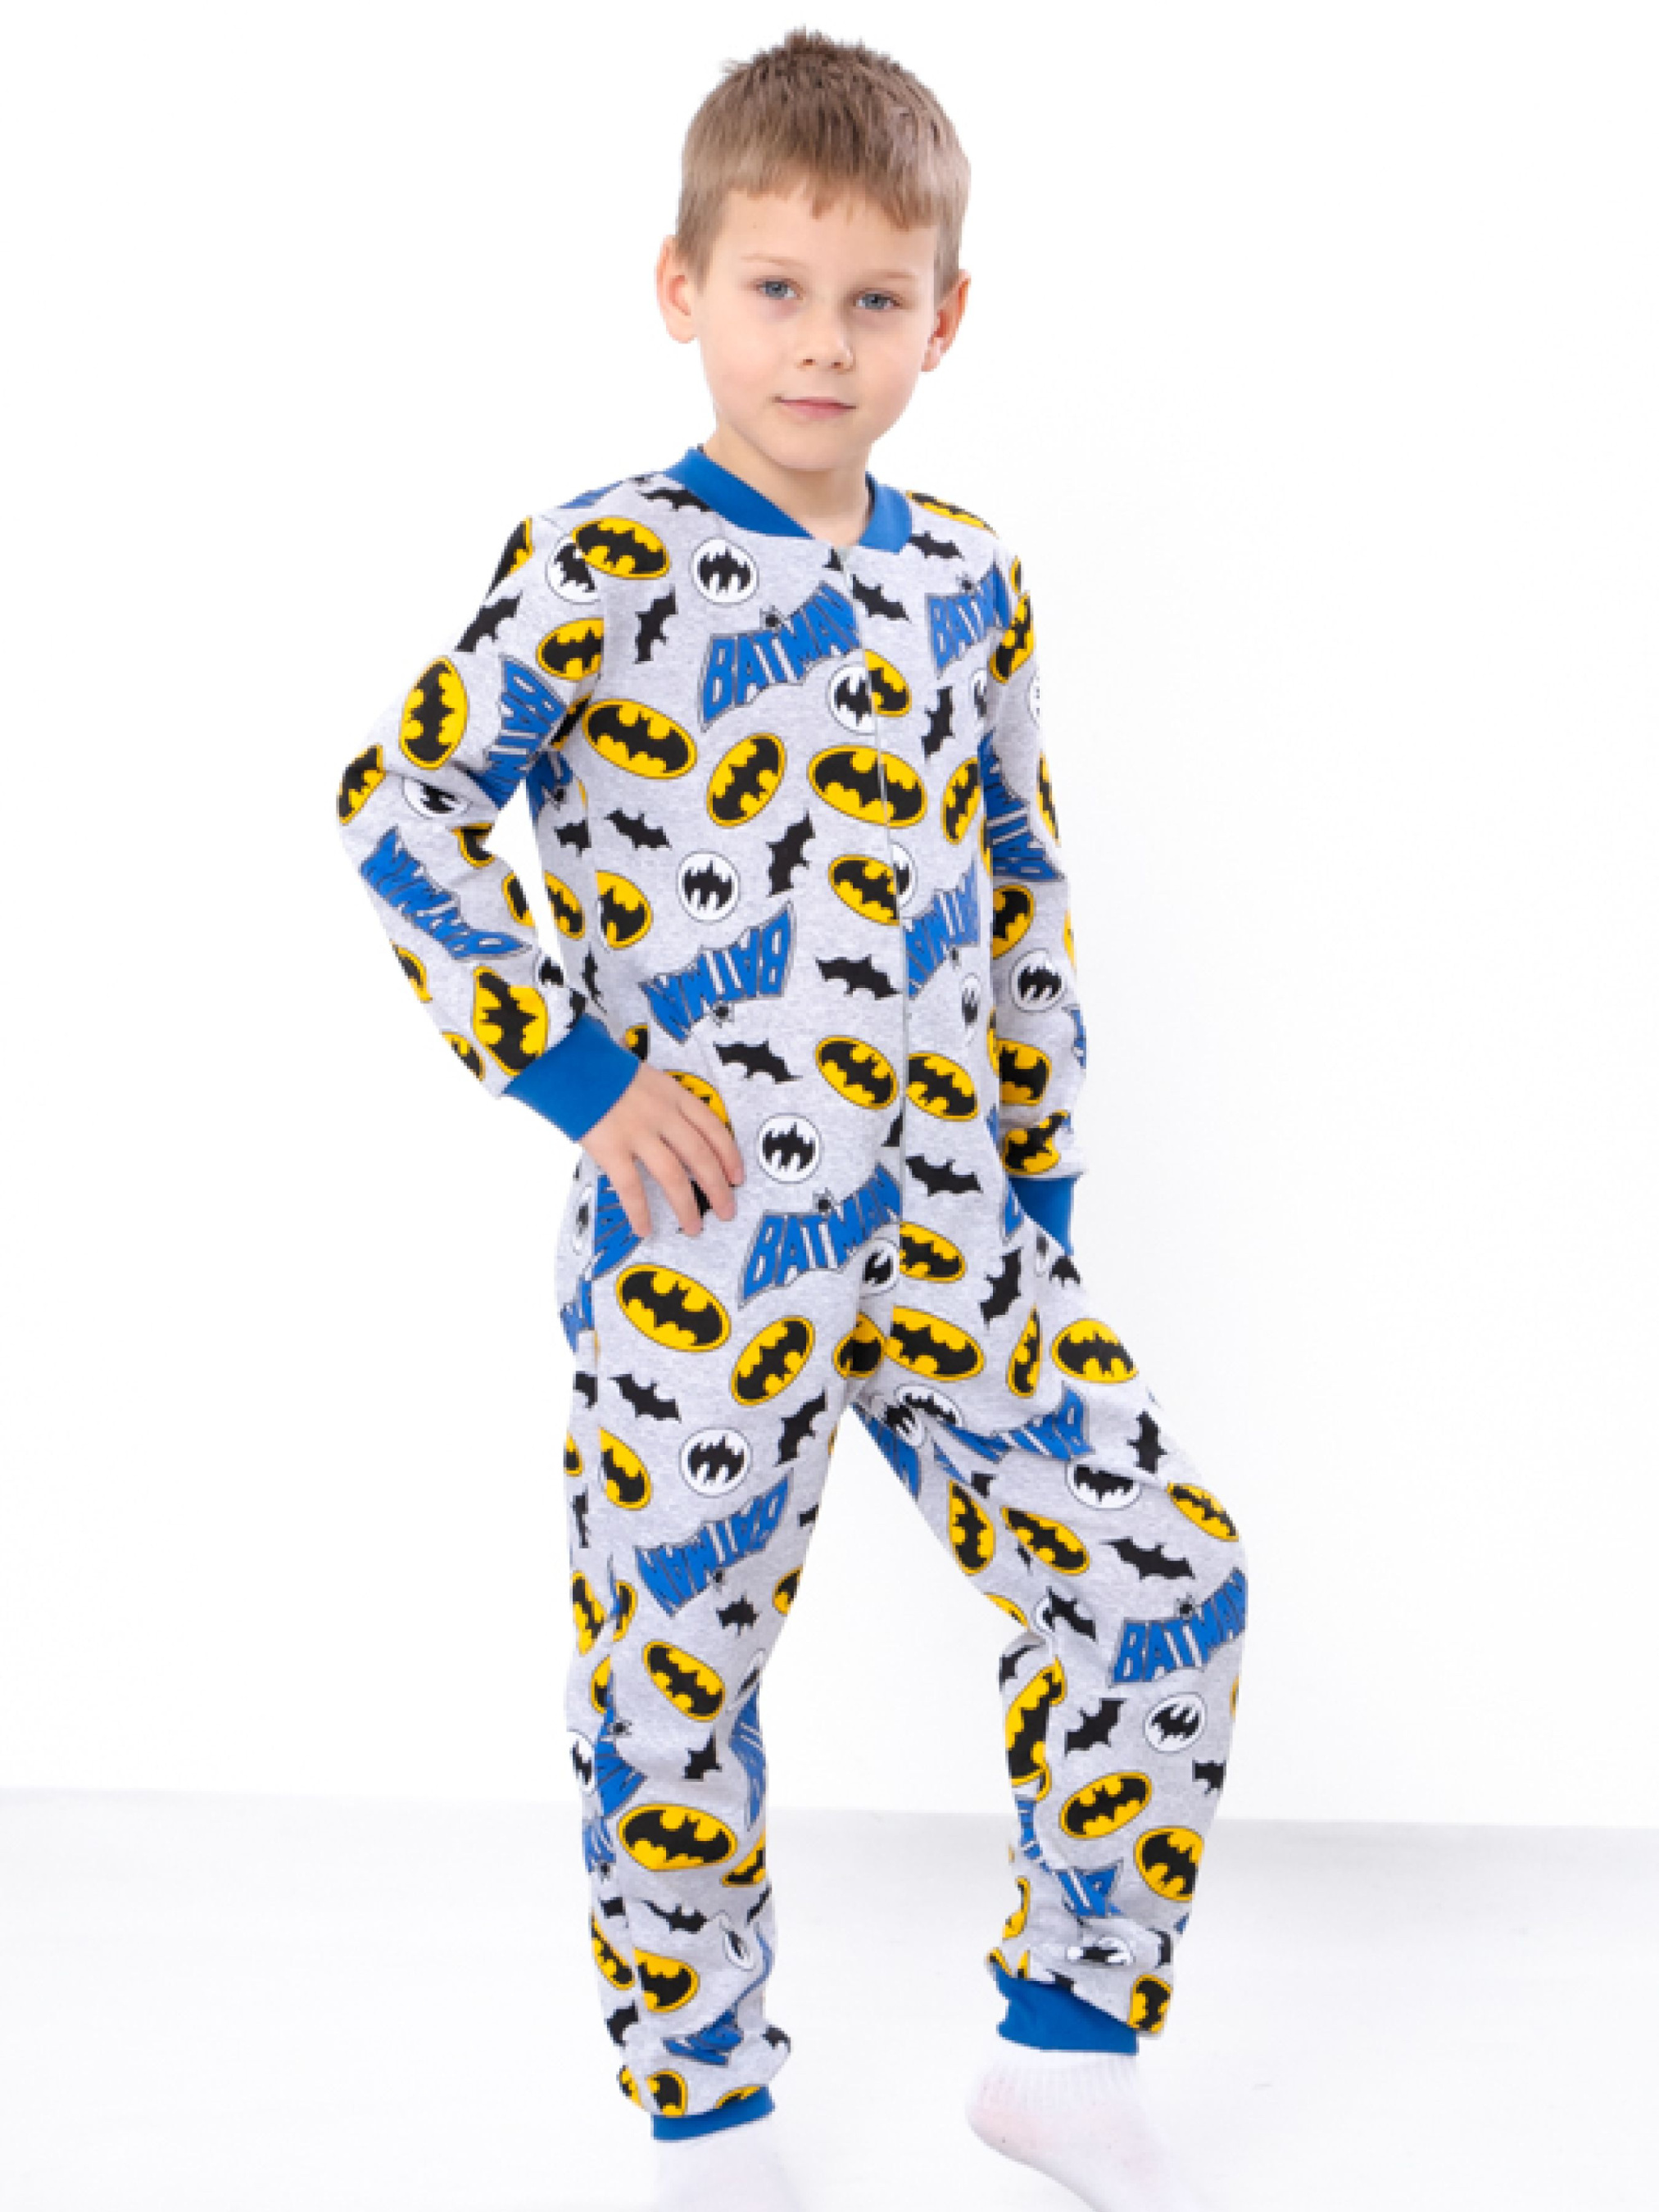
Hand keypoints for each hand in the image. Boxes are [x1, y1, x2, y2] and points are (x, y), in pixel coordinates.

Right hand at [580, 1064, 744, 1237]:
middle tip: (728, 1211)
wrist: (568, 1061)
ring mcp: (637, 1132)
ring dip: (687, 1206)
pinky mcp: (611, 1148)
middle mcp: (662, 1115)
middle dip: (718, 1188)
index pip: (712, 1128)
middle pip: (700, 1156)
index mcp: (673, 1095)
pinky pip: (631, 1187)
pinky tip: (645, 1229)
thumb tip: (673, 1133)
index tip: (738, 1176)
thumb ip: (661, 1102)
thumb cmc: (602, 1069)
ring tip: (694, 1228)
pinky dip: (640, 1212)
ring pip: (673, 1176)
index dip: (730, 1155)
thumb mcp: (644, 1077)